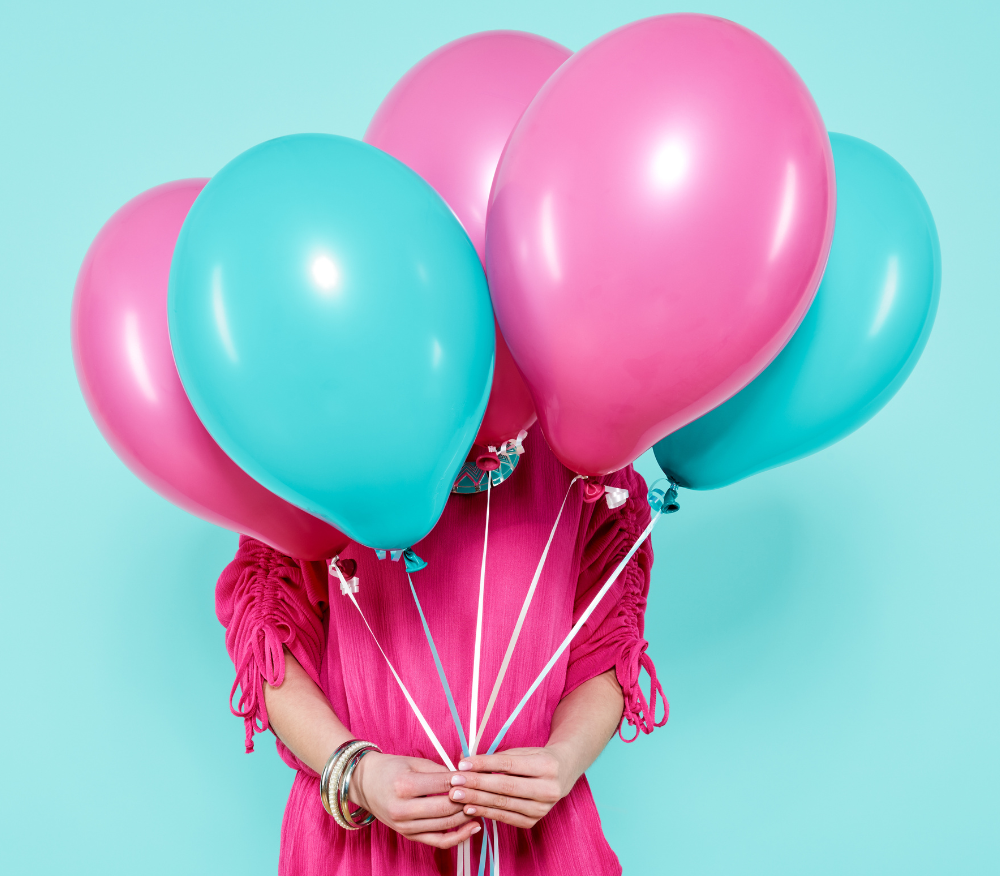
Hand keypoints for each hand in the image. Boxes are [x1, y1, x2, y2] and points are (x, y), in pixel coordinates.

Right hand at [352, 753, 479, 848]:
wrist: (365, 784)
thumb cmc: (390, 769)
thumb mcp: (412, 762)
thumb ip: (439, 770)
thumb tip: (464, 777)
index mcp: (404, 785)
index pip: (442, 785)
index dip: (463, 780)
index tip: (476, 775)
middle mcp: (403, 809)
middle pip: (446, 808)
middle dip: (468, 799)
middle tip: (482, 791)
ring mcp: (405, 826)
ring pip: (445, 825)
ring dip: (467, 816)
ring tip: (481, 805)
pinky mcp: (409, 836)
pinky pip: (438, 841)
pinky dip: (458, 837)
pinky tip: (472, 827)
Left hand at [447, 747, 573, 828]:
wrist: (562, 775)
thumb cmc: (536, 759)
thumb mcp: (521, 753)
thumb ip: (494, 758)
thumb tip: (464, 761)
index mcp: (546, 765)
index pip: (509, 765)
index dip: (484, 764)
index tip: (462, 764)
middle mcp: (548, 789)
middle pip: (505, 787)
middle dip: (477, 784)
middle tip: (455, 782)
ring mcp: (542, 808)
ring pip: (503, 804)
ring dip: (477, 800)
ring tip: (457, 796)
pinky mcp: (533, 821)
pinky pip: (505, 817)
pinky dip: (485, 812)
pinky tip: (470, 808)